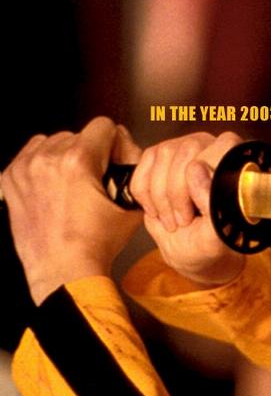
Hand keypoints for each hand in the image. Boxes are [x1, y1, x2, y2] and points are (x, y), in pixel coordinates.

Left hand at [2, 117, 142, 303]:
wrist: (63, 269)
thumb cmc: (96, 243)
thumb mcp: (131, 205)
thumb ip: (133, 169)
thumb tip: (128, 147)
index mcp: (77, 161)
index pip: (103, 126)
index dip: (115, 143)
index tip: (114, 161)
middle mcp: (47, 159)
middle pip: (78, 134)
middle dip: (90, 152)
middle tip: (94, 179)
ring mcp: (24, 168)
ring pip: (53, 142)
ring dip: (66, 156)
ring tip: (73, 184)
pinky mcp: (10, 178)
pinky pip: (31, 154)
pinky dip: (44, 164)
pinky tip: (54, 186)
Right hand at [129, 131, 244, 286]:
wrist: (188, 249)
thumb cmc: (209, 241)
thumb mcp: (216, 234)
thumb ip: (211, 203)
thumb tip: (195, 168)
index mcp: (237, 163)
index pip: (222, 145)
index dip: (205, 177)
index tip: (198, 209)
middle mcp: (211, 147)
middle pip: (186, 150)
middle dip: (178, 192)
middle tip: (184, 221)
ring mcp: (181, 148)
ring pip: (162, 155)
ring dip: (161, 196)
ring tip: (173, 221)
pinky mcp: (156, 158)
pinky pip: (142, 170)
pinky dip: (145, 196)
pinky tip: (158, 212)